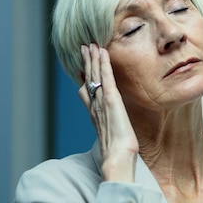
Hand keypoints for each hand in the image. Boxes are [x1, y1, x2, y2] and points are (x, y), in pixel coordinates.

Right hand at [78, 44, 138, 181]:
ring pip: (96, 75)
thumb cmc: (118, 153)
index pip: (88, 90)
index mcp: (96, 114)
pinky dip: (103, 64)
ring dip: (93, 58)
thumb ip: (109, 127)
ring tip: (91, 44)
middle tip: (84, 47)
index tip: (84, 65)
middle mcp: (95, 106)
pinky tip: (102, 52)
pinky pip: (106, 78)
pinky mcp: (111, 101)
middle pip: (90, 79)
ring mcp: (102, 103)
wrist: (117, 159)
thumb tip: (110, 123)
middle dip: (87, 62)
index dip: (86, 76)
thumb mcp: (113, 137)